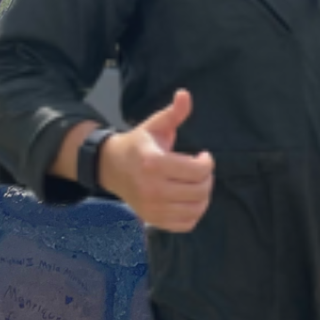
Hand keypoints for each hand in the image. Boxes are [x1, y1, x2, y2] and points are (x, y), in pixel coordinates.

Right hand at [99, 89, 214, 231]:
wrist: (112, 167)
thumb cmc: (139, 144)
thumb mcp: (155, 125)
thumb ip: (173, 113)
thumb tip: (185, 94)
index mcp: (154, 163)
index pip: (197, 170)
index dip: (207, 162)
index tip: (202, 155)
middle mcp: (153, 189)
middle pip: (200, 191)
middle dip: (207, 178)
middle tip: (201, 169)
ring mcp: (152, 208)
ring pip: (196, 209)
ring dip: (204, 195)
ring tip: (197, 183)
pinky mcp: (153, 220)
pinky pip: (186, 224)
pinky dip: (194, 213)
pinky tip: (189, 198)